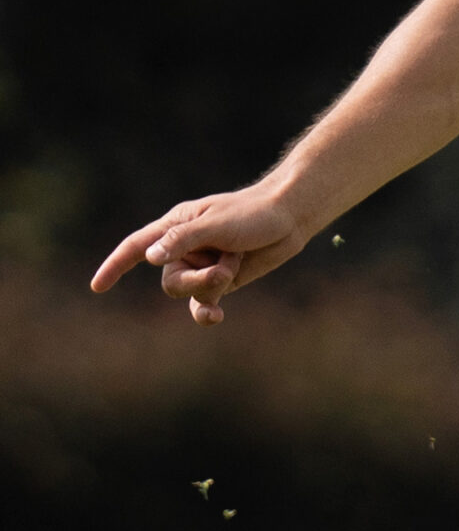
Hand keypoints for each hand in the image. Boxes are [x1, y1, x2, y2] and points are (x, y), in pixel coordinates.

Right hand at [90, 185, 310, 324]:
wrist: (288, 220)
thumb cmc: (251, 213)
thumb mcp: (215, 223)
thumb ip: (182, 240)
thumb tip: (149, 258)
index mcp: (175, 227)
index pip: (136, 247)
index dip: (116, 266)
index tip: (98, 287)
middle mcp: (184, 249)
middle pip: (170, 280)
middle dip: (196, 280)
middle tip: (226, 266)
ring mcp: (202, 267)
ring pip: (189, 292)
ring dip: (213, 285)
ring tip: (234, 265)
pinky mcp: (220, 281)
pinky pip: (203, 304)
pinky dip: (207, 312)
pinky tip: (215, 317)